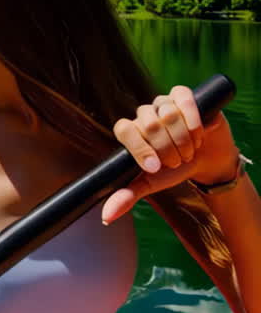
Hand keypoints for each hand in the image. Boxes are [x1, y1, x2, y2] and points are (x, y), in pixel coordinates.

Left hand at [102, 85, 239, 224]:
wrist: (206, 160)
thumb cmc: (174, 169)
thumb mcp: (151, 183)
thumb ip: (127, 196)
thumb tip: (106, 217)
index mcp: (131, 131)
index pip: (123, 128)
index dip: (139, 148)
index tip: (155, 167)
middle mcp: (144, 114)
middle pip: (148, 124)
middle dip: (166, 148)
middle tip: (176, 161)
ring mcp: (163, 102)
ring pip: (167, 114)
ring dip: (182, 139)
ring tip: (189, 151)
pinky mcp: (183, 96)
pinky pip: (183, 99)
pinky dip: (192, 120)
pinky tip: (198, 134)